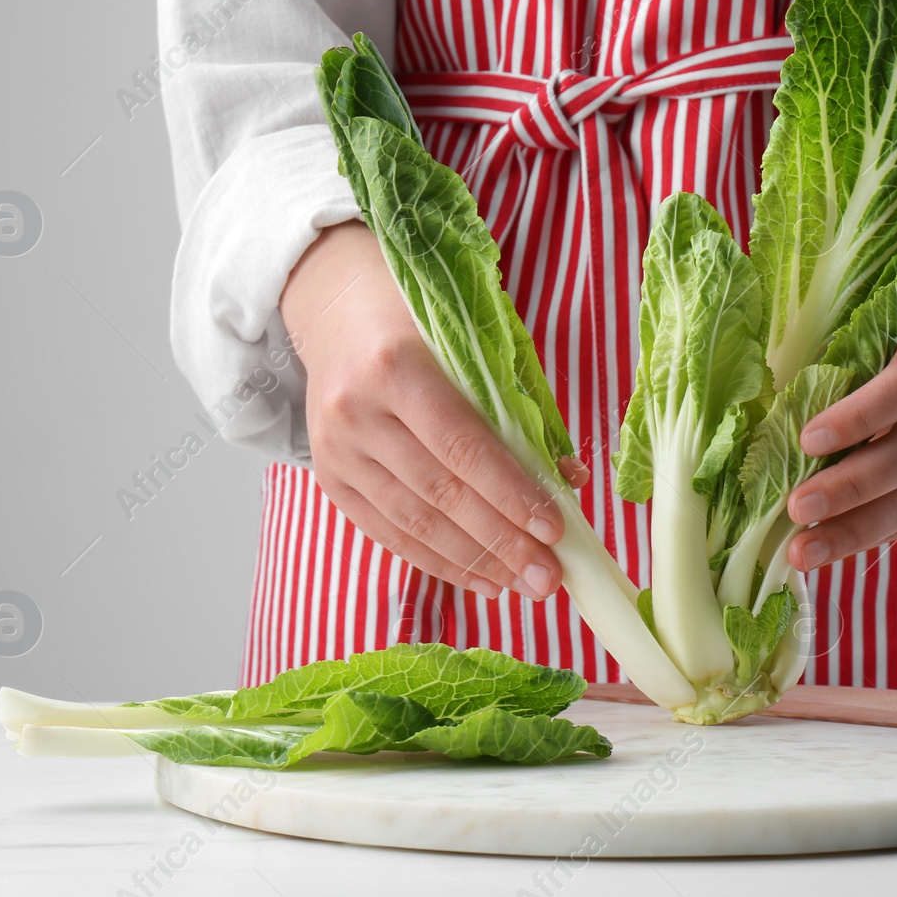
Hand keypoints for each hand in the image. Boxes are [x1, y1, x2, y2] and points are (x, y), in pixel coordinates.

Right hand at [280, 221, 589, 598]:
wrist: (336, 311)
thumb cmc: (420, 325)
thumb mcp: (472, 348)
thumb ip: (517, 412)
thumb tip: (566, 481)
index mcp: (396, 367)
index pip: (462, 447)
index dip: (511, 495)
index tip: (554, 530)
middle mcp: (356, 413)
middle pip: (440, 493)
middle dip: (501, 543)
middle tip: (548, 577)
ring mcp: (336, 452)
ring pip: (413, 524)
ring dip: (475, 563)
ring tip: (523, 585)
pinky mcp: (330, 480)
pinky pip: (389, 534)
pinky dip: (439, 562)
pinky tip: (482, 579)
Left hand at [785, 277, 896, 571]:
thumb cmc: (878, 349)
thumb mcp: (856, 338)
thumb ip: (823, 370)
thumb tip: (757, 421)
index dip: (861, 415)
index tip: (807, 440)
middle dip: (852, 486)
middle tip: (797, 509)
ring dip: (858, 528)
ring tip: (805, 549)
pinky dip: (871, 536)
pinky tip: (830, 548)